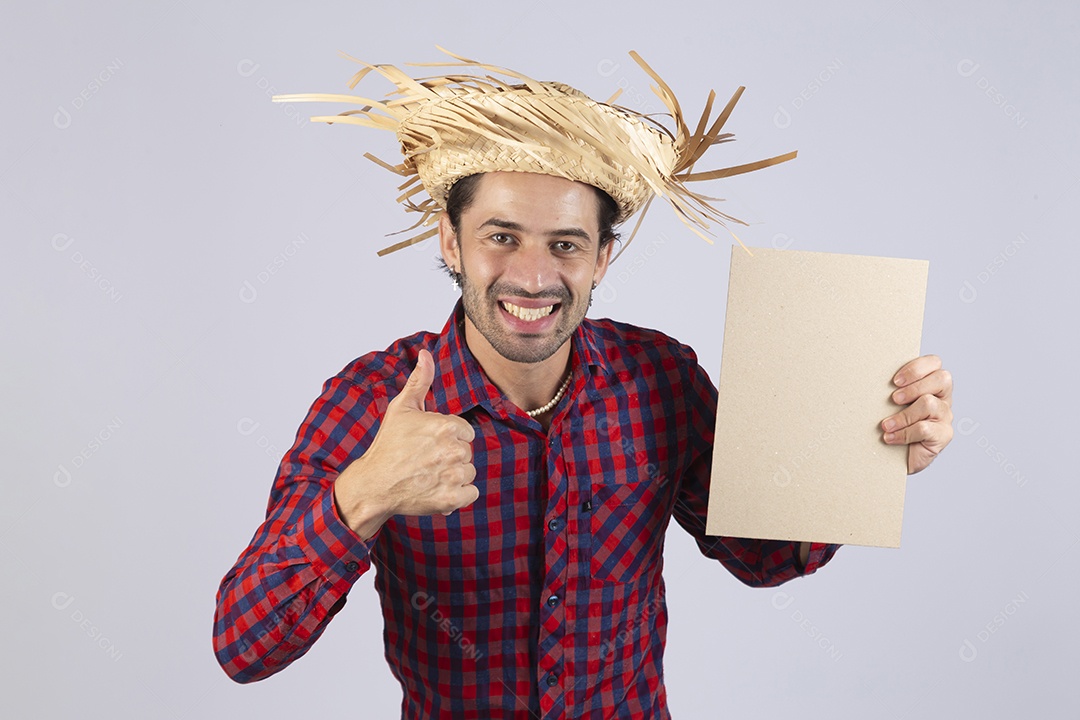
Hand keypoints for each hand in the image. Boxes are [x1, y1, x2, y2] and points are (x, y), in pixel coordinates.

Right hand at [334, 349, 478, 535]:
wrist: (374, 484)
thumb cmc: (388, 445)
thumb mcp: (402, 408)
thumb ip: (420, 380)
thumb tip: (426, 354)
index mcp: (446, 426)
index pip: (465, 432)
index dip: (448, 437)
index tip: (429, 443)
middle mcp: (453, 451)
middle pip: (467, 452)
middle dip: (450, 456)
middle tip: (425, 460)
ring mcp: (452, 477)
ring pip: (469, 472)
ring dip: (454, 476)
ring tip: (429, 474)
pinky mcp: (451, 499)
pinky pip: (470, 493)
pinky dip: (458, 495)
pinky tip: (437, 489)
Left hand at [880, 354, 952, 474]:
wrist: (892, 458)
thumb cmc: (890, 425)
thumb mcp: (888, 403)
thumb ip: (889, 388)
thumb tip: (866, 375)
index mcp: (931, 384)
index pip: (934, 363)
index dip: (916, 368)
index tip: (894, 381)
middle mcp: (942, 398)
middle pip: (941, 379)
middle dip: (914, 387)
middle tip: (893, 399)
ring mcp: (945, 416)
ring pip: (929, 404)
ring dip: (903, 415)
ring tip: (885, 425)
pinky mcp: (944, 435)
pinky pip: (925, 428)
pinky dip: (904, 433)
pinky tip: (890, 438)